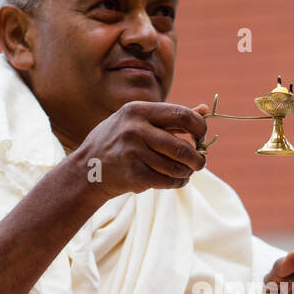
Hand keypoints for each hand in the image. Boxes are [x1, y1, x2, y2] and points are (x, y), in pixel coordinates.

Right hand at [72, 101, 208, 203]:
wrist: (87, 170)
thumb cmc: (117, 142)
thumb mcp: (137, 121)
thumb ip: (171, 117)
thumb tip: (206, 110)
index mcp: (138, 110)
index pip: (182, 115)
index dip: (199, 128)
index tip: (201, 137)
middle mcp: (135, 129)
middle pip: (182, 147)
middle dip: (197, 158)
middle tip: (199, 163)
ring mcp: (132, 152)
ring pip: (176, 167)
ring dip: (186, 173)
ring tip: (185, 173)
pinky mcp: (132, 174)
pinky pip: (167, 181)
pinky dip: (177, 183)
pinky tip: (175, 181)